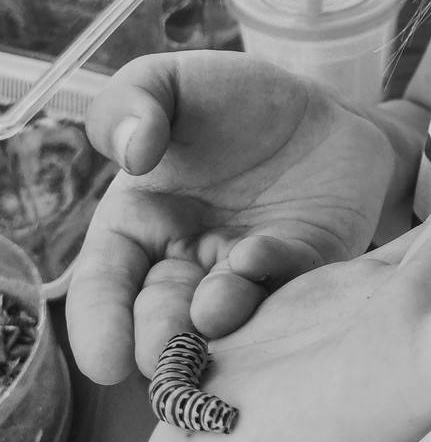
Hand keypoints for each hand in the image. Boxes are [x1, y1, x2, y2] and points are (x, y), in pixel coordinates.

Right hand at [67, 51, 402, 382]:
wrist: (320, 102)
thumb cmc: (230, 99)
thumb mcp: (169, 81)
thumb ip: (130, 101)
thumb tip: (132, 153)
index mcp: (137, 227)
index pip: (105, 286)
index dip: (100, 324)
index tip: (106, 359)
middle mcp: (188, 263)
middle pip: (160, 320)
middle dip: (158, 341)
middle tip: (160, 351)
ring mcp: (248, 272)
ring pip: (225, 315)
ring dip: (216, 320)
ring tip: (211, 311)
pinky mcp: (305, 264)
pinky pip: (288, 280)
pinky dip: (270, 275)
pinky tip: (256, 255)